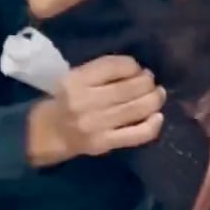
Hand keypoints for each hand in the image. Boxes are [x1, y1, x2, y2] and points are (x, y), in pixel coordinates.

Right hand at [28, 57, 164, 166]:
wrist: (51, 132)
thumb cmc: (68, 99)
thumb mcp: (77, 77)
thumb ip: (103, 70)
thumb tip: (140, 70)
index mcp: (75, 80)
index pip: (114, 66)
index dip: (133, 65)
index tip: (137, 69)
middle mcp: (84, 101)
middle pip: (129, 88)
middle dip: (147, 82)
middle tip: (151, 82)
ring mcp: (95, 124)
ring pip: (137, 109)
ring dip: (154, 99)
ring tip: (158, 94)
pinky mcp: (104, 143)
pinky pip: (137, 134)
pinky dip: (153, 125)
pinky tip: (158, 117)